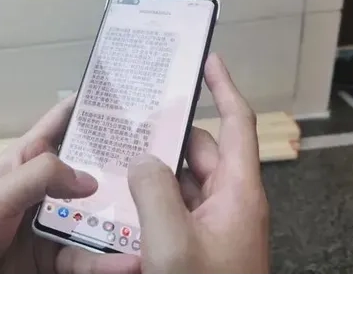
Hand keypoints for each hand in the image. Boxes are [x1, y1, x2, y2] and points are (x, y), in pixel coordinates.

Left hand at [0, 95, 139, 273]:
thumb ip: (38, 177)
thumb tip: (91, 181)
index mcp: (32, 158)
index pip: (63, 121)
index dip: (89, 105)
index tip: (126, 95)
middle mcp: (51, 185)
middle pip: (94, 169)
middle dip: (124, 166)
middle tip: (163, 160)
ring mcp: (59, 220)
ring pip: (100, 216)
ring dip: (125, 222)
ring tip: (155, 223)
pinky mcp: (62, 254)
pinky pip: (91, 258)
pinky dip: (111, 263)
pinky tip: (131, 265)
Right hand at [127, 53, 269, 272]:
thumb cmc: (203, 295)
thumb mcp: (173, 245)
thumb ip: (154, 191)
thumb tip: (142, 161)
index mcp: (237, 193)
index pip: (236, 125)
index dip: (224, 88)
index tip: (208, 61)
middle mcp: (226, 203)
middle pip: (196, 152)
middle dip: (165, 136)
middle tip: (131, 122)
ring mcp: (209, 224)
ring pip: (179, 180)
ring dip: (150, 171)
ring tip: (115, 160)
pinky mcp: (193, 242)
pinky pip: (170, 207)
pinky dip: (147, 199)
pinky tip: (118, 202)